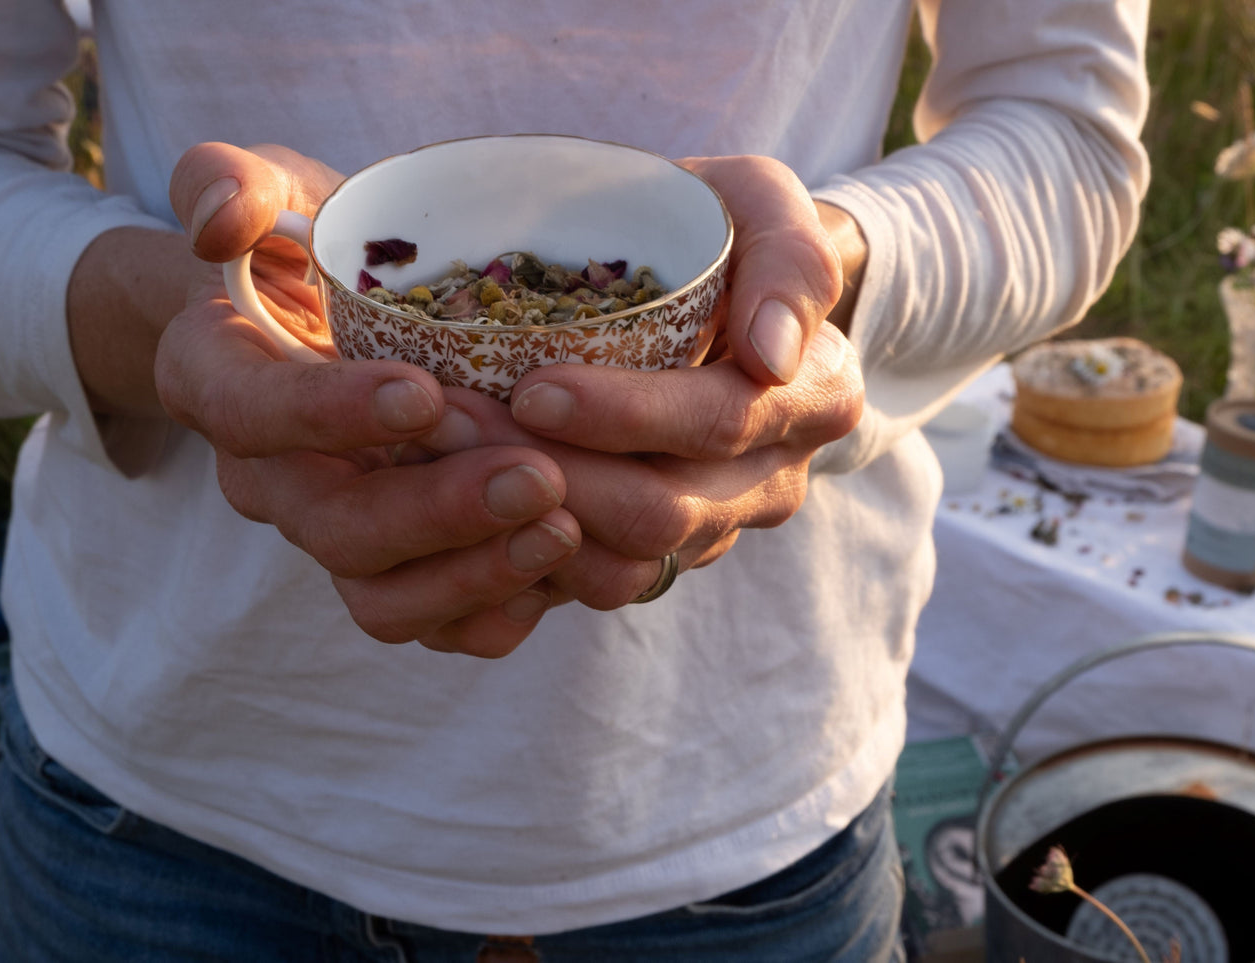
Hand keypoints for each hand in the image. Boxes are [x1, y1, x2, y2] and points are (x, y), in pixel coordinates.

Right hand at [163, 142, 581, 656]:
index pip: (255, 414)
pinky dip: (503, 608)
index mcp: (225, 384)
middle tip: (539, 476)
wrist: (337, 326)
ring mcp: (337, 536)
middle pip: (335, 530)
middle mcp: (274, 481)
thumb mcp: (271, 192)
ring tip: (568, 526)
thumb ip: (234, 182)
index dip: (331, 416)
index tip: (425, 394)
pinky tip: (570, 564)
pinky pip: (441, 626)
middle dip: (438, 512)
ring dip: (477, 573)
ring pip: (385, 600)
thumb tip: (219, 219)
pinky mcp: (399, 572)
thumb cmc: (314, 249)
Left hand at [405, 155, 866, 607]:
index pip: (719, 424)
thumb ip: (792, 260)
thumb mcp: (765, 204)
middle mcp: (773, 480)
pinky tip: (459, 501)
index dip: (623, 416)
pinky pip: (588, 585)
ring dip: (519, 523)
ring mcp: (715, 528)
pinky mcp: (657, 556)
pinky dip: (519, 555)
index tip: (531, 388)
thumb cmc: (721, 226)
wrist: (699, 282)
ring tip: (439, 457)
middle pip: (659, 512)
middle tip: (449, 424)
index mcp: (815, 397)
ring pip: (619, 568)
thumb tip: (770, 358)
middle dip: (548, 473)